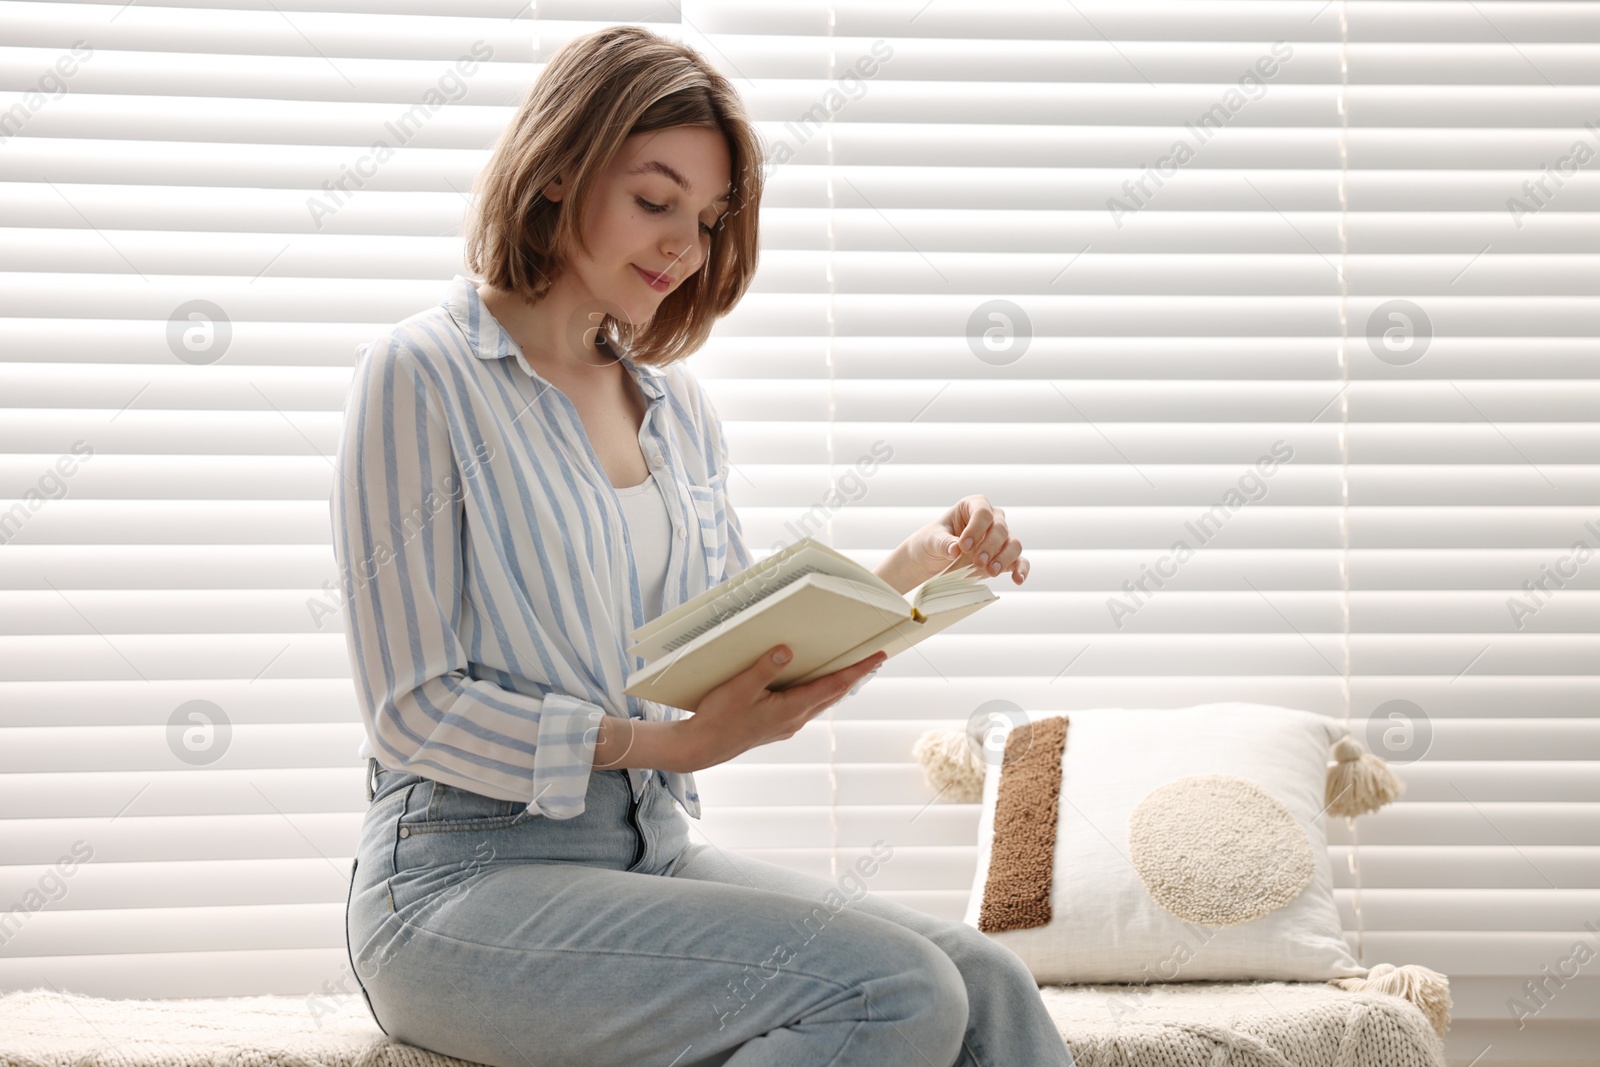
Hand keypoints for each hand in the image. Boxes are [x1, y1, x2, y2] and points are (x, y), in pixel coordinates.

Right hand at [679, 645, 887, 770]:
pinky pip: (806, 706)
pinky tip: (812, 686)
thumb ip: (766, 668)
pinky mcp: (777, 727)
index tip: (877, 658)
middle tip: (872, 660)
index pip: (833, 685)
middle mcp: (795, 720)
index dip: (857, 670)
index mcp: (791, 709)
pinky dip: (817, 693)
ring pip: (820, 702)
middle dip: (853, 676)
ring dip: (836, 686)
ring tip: (849, 670)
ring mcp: (786, 726)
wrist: (703, 747)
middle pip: (832, 695)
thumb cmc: (719, 718)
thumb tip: (788, 651)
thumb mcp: (741, 687)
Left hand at [904, 494, 1028, 586]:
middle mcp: (991, 519)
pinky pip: (1020, 561)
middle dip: (990, 545)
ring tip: (991, 572)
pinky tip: (1017, 580)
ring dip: (1004, 558)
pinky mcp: (1005, 558)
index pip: (982, 512)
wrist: (934, 561)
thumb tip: (955, 549)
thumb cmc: (932, 542)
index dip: (976, 528)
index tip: (964, 546)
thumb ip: (943, 543)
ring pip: (1013, 544)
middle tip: (978, 561)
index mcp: (972, 506)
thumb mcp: (931, 540)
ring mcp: (1000, 539)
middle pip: (1000, 528)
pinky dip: (1021, 569)